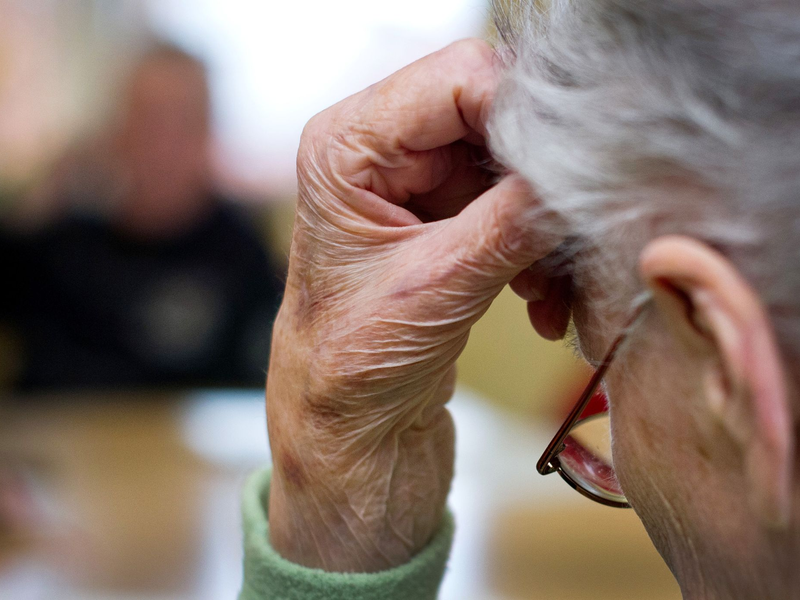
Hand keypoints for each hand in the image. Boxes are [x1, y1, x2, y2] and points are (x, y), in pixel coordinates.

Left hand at [267, 39, 559, 571]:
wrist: (353, 431)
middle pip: (493, 115)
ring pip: (515, 164)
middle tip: (570, 231)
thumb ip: (512, 223)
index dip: (522, 114)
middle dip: (539, 177)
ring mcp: (418, 184)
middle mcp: (379, 150)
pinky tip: (540, 302)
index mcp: (346, 146)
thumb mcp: (434, 291)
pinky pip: (518, 205)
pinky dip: (540, 249)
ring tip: (548, 288)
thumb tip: (585, 173)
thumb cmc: (351, 372)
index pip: (458, 78)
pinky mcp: (449, 219)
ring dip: (545, 224)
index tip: (570, 167)